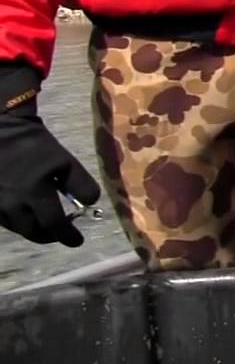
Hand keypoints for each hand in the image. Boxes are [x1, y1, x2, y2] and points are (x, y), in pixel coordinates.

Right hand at [0, 63, 101, 246]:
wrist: (0, 130)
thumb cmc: (34, 145)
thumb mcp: (65, 161)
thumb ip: (81, 184)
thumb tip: (91, 203)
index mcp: (35, 195)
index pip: (54, 226)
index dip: (67, 236)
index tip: (78, 240)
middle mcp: (12, 206)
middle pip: (33, 232)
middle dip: (50, 235)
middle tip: (61, 232)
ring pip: (17, 228)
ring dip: (32, 228)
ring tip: (44, 221)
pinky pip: (3, 219)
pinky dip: (17, 220)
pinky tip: (25, 210)